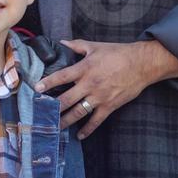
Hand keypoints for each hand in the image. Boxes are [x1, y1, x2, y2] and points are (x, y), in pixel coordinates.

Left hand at [35, 39, 177, 138]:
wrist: (141, 64)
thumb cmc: (118, 53)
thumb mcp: (96, 46)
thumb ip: (77, 45)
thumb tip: (62, 41)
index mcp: (85, 68)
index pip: (62, 76)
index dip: (49, 82)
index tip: (37, 89)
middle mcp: (89, 84)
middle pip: (66, 99)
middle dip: (52, 108)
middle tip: (41, 115)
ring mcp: (99, 97)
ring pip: (78, 112)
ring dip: (65, 121)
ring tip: (54, 127)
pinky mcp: (109, 106)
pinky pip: (96, 121)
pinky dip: (87, 130)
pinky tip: (79, 135)